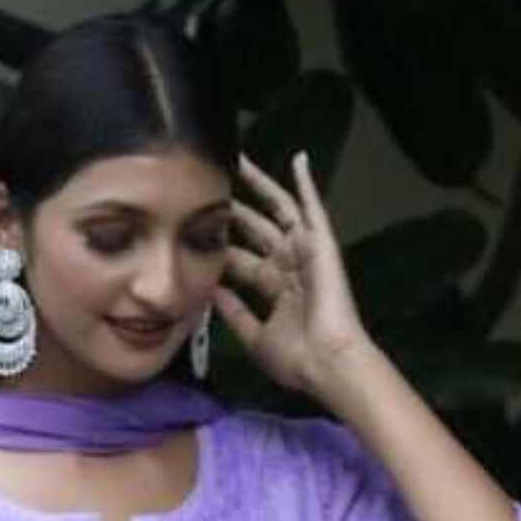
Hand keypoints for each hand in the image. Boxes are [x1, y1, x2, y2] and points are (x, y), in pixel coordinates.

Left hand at [214, 148, 368, 396]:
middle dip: (233, 208)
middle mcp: (288, 264)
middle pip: (254, 228)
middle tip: (212, 183)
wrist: (326, 362)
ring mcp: (305, 251)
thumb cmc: (295, 358)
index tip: (194, 228)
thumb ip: (233, 313)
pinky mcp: (321, 243)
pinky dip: (306, 183)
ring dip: (260, 184)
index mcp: (273, 288)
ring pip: (277, 208)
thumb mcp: (254, 337)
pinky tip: (299, 159)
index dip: (219, 245)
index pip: (240, 259)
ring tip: (240, 158)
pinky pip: (312, 207)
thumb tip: (210, 291)